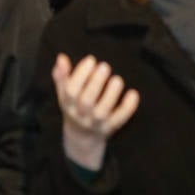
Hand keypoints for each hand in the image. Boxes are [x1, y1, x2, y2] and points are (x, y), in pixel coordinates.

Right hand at [52, 54, 139, 171]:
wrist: (81, 137)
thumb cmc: (74, 106)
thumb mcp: (64, 93)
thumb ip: (62, 76)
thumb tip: (61, 57)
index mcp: (67, 104)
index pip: (71, 90)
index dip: (80, 74)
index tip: (91, 59)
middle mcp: (80, 115)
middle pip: (86, 101)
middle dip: (95, 83)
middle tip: (104, 66)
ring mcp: (95, 123)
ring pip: (102, 111)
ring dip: (110, 94)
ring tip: (117, 79)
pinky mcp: (109, 128)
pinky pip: (119, 120)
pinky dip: (127, 108)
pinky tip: (133, 93)